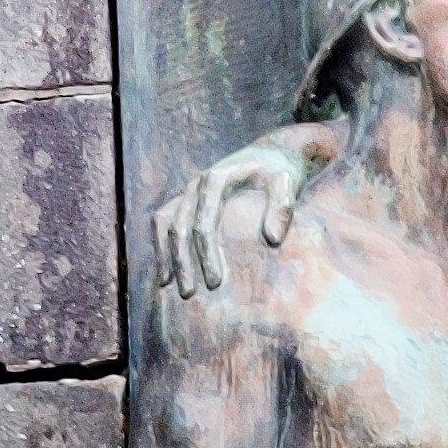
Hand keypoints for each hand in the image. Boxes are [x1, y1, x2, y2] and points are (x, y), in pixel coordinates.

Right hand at [157, 125, 336, 301]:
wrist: (272, 154)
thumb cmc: (280, 172)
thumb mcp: (287, 183)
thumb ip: (282, 207)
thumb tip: (271, 239)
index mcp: (217, 179)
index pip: (204, 223)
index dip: (206, 255)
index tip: (215, 283)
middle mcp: (197, 184)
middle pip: (179, 226)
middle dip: (182, 261)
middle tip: (189, 293)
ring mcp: (189, 190)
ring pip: (165, 223)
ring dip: (165, 254)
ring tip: (168, 286)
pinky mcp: (187, 198)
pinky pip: (164, 220)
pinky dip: (161, 243)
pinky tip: (165, 270)